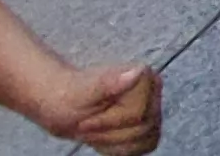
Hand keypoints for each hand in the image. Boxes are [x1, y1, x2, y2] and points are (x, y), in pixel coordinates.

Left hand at [39, 60, 162, 153]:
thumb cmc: (70, 97)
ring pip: (146, 139)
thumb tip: (137, 72)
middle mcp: (155, 89)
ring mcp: (154, 106)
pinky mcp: (150, 122)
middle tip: (85, 127)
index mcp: (144, 76)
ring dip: (114, 143)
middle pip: (143, 129)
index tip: (84, 122)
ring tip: (94, 132)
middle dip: (109, 134)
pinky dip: (123, 148)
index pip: (137, 114)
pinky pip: (146, 145)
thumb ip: (108, 83)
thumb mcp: (82, 93)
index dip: (107, 123)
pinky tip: (105, 138)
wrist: (64, 104)